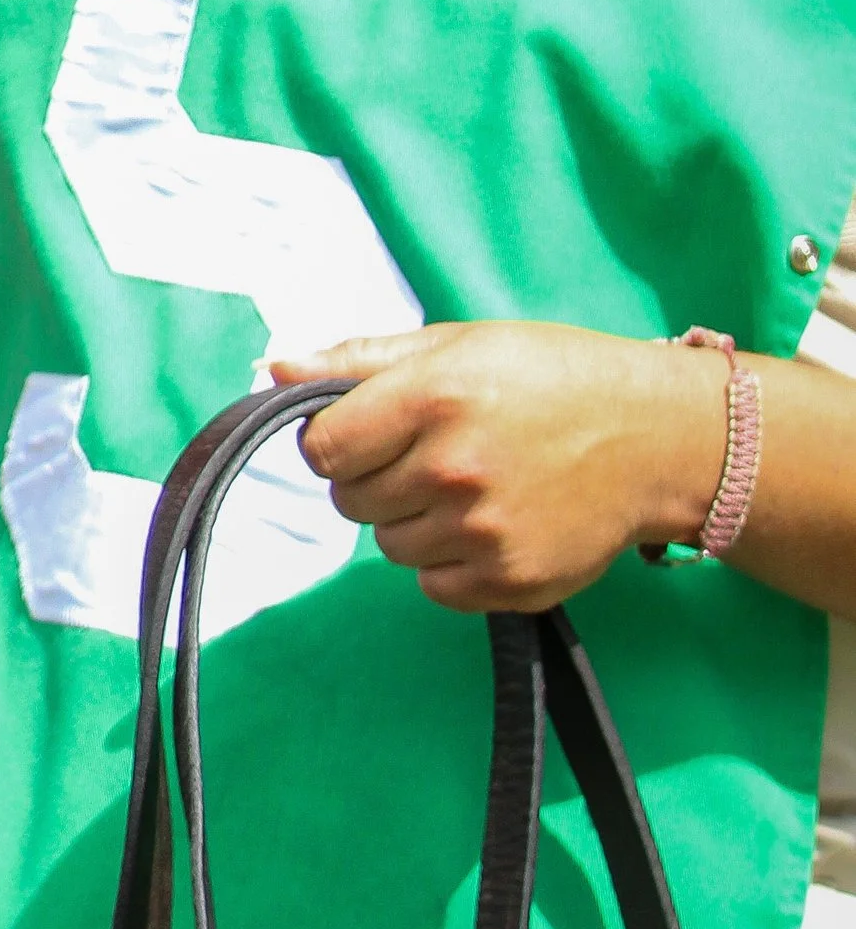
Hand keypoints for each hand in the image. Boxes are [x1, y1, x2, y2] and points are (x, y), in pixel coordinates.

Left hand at [270, 322, 731, 612]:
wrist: (654, 437)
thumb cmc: (549, 376)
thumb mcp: (454, 342)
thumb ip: (358, 360)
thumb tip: (275, 369)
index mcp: (431, 397)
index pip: (322, 446)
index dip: (331, 439)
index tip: (358, 431)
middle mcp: (452, 468)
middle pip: (350, 499)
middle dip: (371, 476)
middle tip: (423, 453)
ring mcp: (483, 532)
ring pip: (389, 545)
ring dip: (409, 520)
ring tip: (462, 484)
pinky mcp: (512, 582)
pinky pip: (434, 586)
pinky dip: (447, 562)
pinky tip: (486, 522)